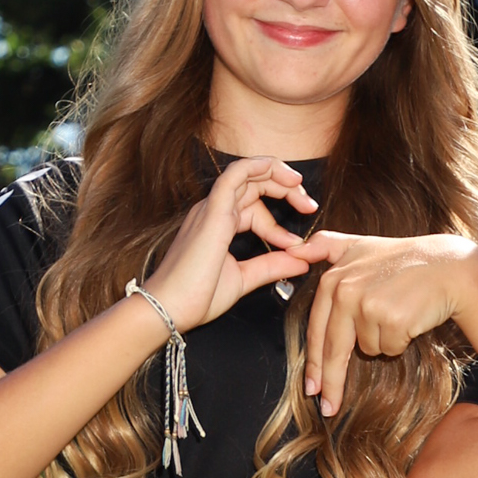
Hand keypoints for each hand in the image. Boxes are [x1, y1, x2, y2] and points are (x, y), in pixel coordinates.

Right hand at [143, 158, 317, 333]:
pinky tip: (281, 175)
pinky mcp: (213, 212)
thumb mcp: (244, 279)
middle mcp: (213, 210)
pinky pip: (235, 175)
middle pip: (253, 183)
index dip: (279, 220)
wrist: (169, 308)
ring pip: (246, 173)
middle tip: (309, 204)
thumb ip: (271, 266)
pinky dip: (258, 168)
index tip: (298, 243)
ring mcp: (211, 208)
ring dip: (276, 175)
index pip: (254, 206)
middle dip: (285, 189)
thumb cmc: (196, 297)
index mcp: (218, 223)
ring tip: (299, 186)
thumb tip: (301, 261)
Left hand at [295, 229, 477, 414]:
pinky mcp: (390, 319)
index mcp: (334, 278)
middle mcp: (346, 289)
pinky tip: (409, 318)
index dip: (314, 364)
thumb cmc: (404, 260)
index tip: (310, 389)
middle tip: (328, 408)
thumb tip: (293, 251)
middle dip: (331, 384)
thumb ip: (325, 247)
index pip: (317, 329)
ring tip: (397, 314)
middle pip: (334, 349)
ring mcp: (367, 304)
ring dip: (383, 340)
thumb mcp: (360, 244)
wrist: (446, 267)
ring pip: (368, 349)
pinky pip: (388, 349)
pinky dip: (400, 341)